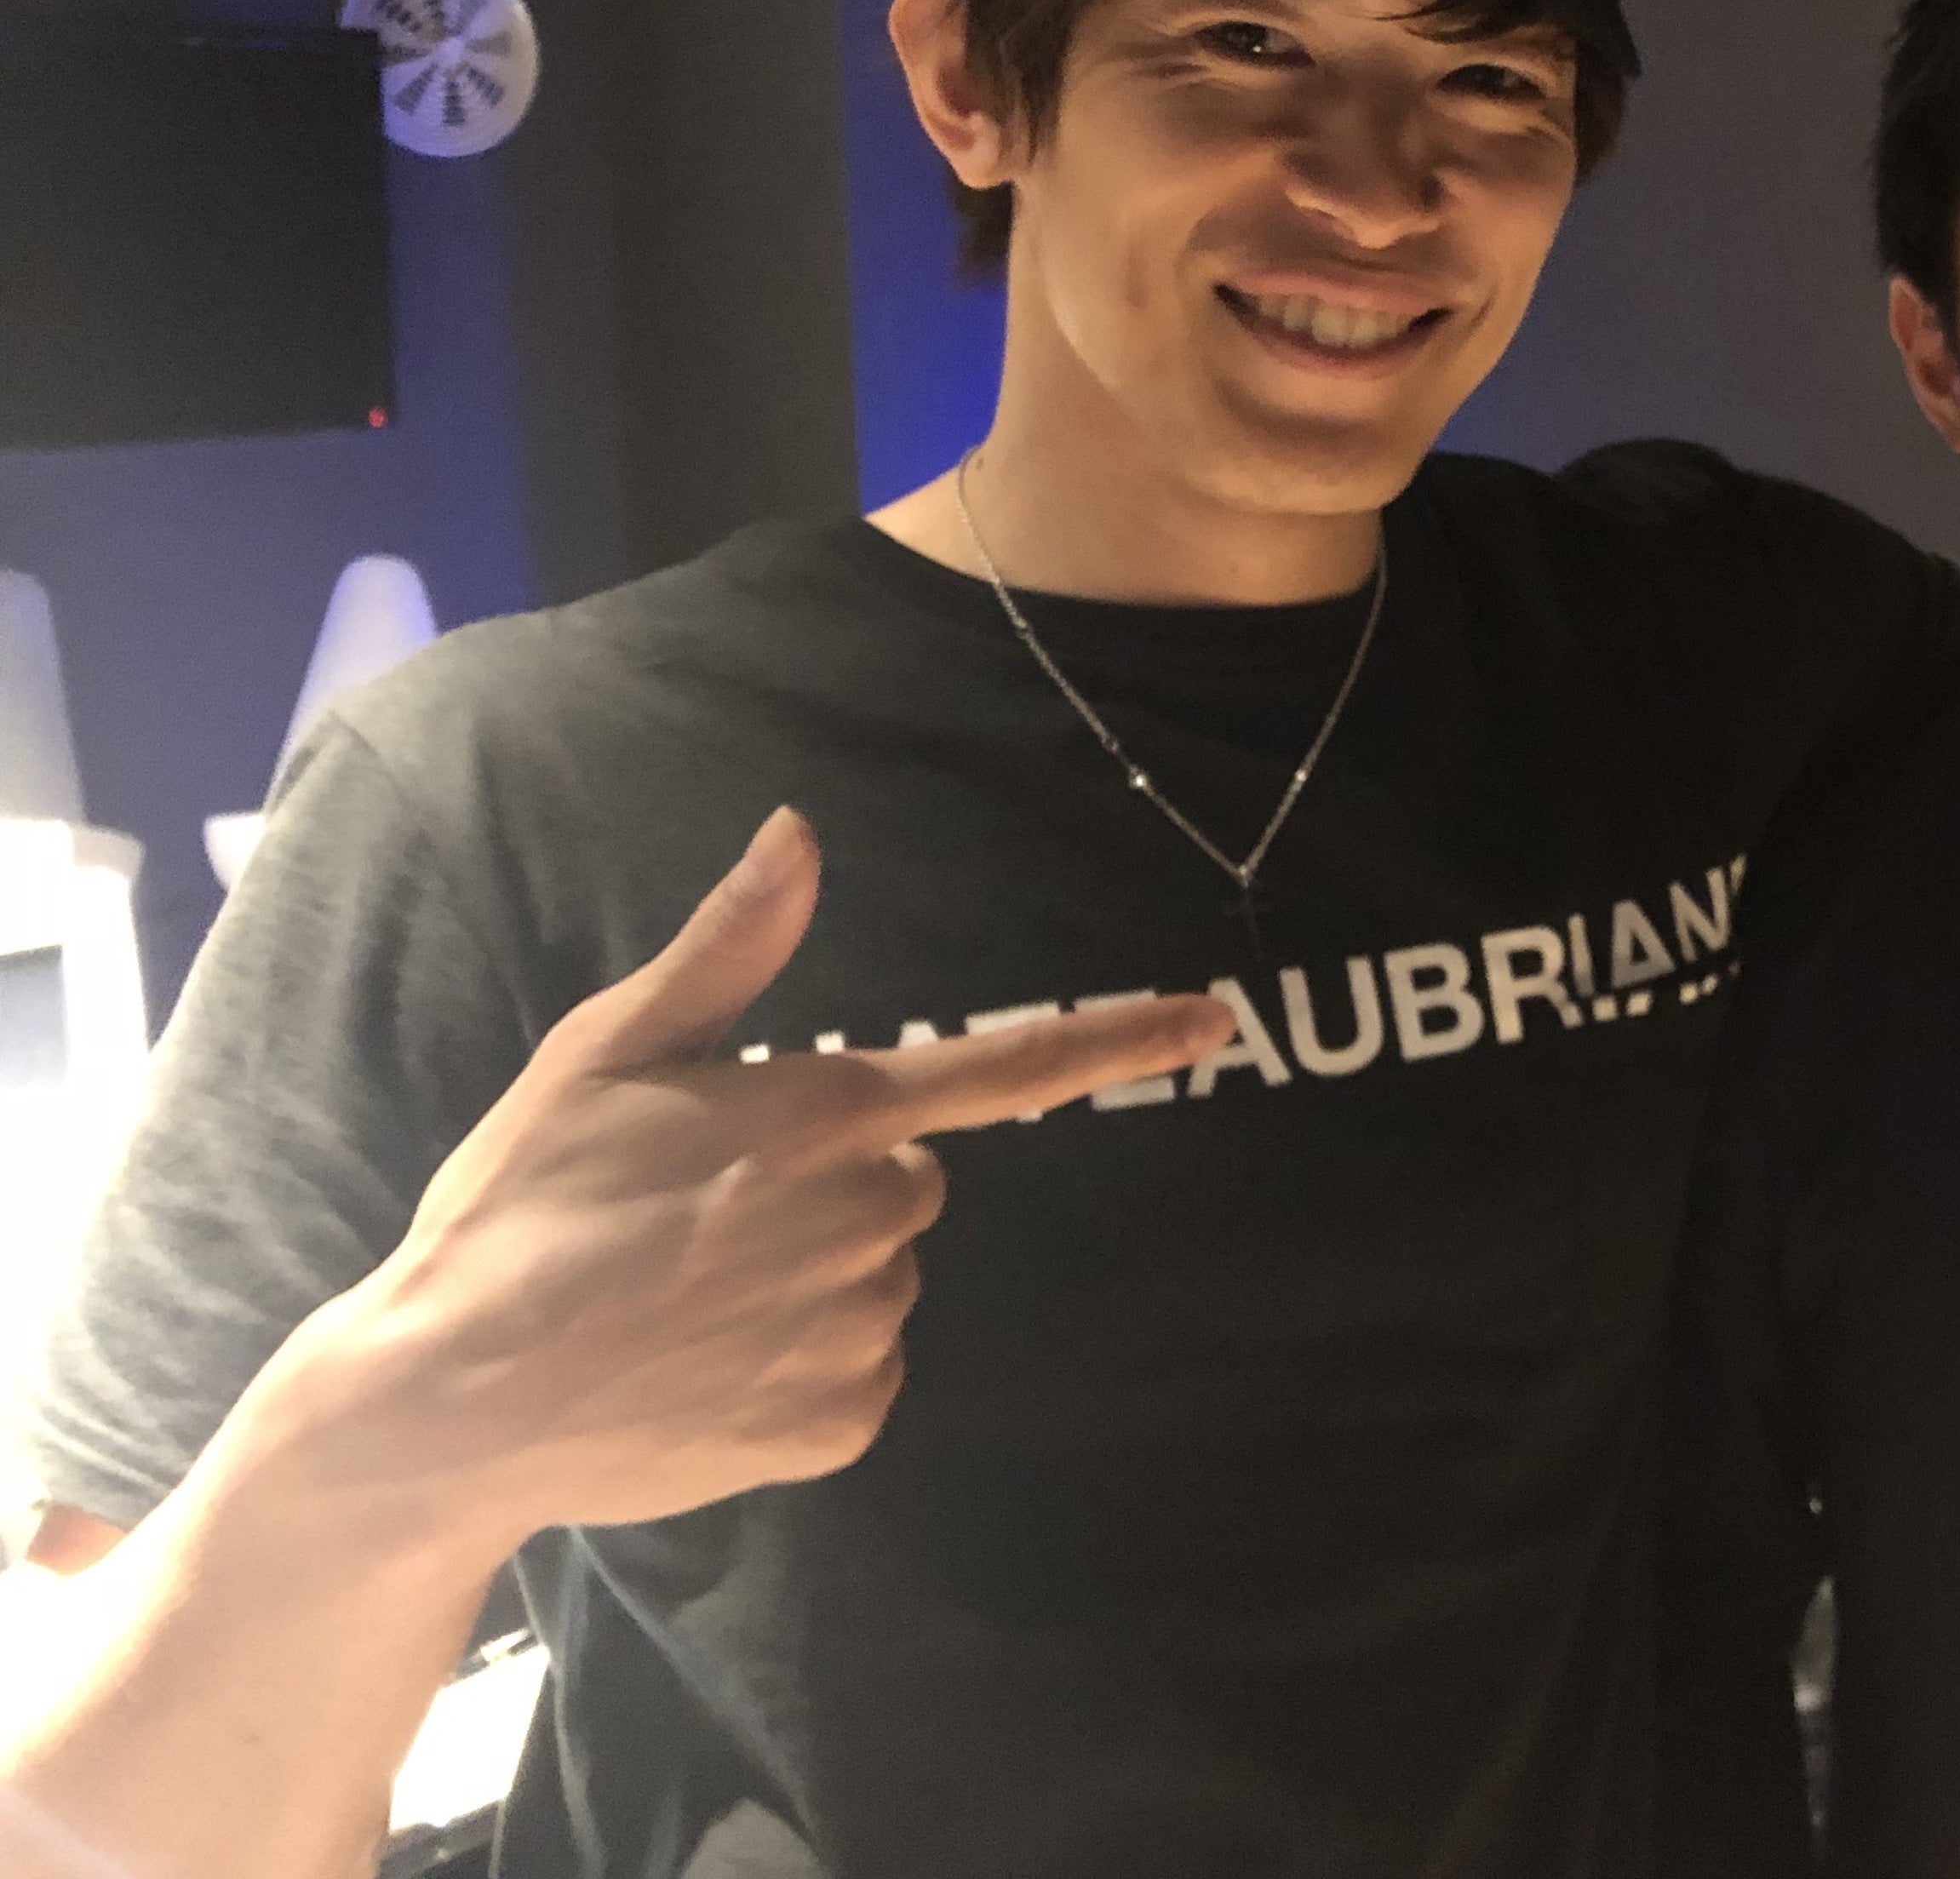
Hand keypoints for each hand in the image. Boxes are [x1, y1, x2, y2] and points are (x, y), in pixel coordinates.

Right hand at [269, 808, 1230, 1548]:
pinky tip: (703, 1361)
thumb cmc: (521, 1207)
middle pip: (911, 1175)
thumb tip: (799, 830)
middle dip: (836, 1179)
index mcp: (828, 1114)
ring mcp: (859, 1329)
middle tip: (707, 1203)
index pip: (1011, 1068)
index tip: (1215, 1019)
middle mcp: (870, 1219)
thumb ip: (731, 946)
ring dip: (814, 1274)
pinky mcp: (840, 1422)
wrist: (450, 1401)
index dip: (1119, 1039)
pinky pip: (859, 1372)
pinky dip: (799, 1367)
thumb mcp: (609, 1052)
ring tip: (686, 1287)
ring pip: (883, 1276)